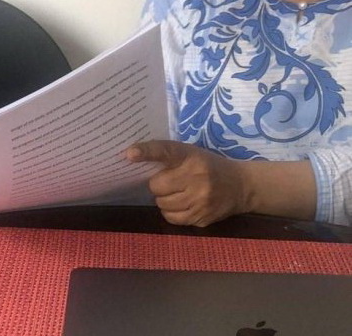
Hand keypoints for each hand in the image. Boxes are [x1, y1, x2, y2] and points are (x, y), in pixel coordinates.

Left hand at [125, 140, 249, 226]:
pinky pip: (172, 218)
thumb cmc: (208, 166)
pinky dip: (171, 212)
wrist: (241, 186)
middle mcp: (196, 177)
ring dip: (164, 200)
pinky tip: (183, 204)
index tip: (129, 154)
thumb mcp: (191, 153)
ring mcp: (200, 200)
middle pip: (156, 186)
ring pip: (162, 204)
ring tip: (177, 193)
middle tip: (169, 181)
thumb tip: (133, 161)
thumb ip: (168, 157)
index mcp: (190, 156)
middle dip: (158, 185)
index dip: (146, 151)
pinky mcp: (202, 218)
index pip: (165, 151)